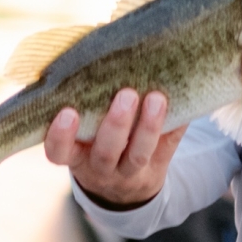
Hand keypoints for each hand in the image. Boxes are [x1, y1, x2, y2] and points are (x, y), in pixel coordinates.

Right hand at [44, 88, 185, 210]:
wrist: (124, 189)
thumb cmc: (97, 144)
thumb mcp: (83, 136)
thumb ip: (85, 105)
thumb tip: (92, 51)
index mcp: (76, 156)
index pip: (59, 152)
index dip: (60, 136)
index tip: (67, 112)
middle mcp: (100, 168)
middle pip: (105, 154)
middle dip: (116, 125)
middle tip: (126, 95)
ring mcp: (129, 172)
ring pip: (138, 155)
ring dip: (148, 126)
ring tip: (156, 98)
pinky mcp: (157, 168)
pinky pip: (167, 149)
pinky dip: (176, 126)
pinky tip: (182, 103)